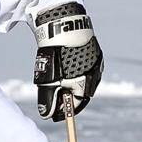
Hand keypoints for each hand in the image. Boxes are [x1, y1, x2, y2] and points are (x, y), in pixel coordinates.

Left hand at [33, 2, 102, 121]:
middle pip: (81, 92)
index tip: (54, 115)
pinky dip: (74, 71)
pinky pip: (84, 66)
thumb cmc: (57, 55)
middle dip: (68, 98)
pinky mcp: (93, 51)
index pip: (76, 104)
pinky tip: (64, 69)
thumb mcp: (49, 81)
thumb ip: (48, 100)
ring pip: (83, 79)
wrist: (63, 27)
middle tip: (55, 101)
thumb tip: (47, 115)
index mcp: (86, 84)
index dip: (64, 111)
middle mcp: (95, 75)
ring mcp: (95, 62)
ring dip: (71, 84)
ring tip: (58, 84)